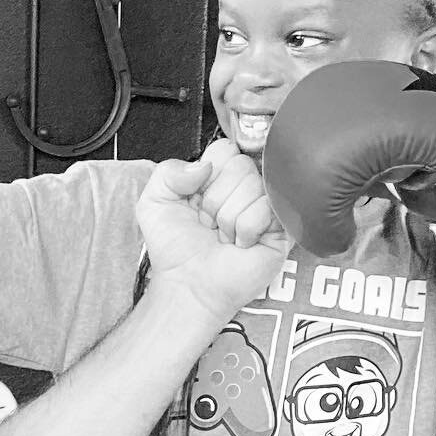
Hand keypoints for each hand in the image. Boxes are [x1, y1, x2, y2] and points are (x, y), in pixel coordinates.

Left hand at [135, 140, 289, 320]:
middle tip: (211, 223)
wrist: (188, 286)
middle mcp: (244, 187)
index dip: (208, 175)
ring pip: (253, 185)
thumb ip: (168, 171)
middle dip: (216, 200)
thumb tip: (203, 164)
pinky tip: (241, 244)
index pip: (225, 149)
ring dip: (229, 218)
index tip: (197, 200)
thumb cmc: (175, 251)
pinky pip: (267, 207)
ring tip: (225, 236)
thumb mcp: (153, 203)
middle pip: (241, 165)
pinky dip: (246, 229)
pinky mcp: (282, 227)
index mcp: (218, 176)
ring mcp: (265, 206)